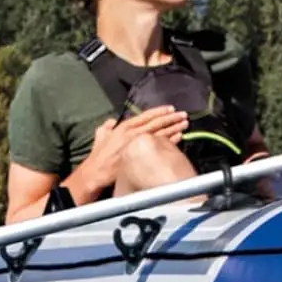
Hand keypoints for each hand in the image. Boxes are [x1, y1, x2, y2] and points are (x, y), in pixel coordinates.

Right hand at [68, 107, 189, 201]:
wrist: (97, 172)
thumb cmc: (99, 155)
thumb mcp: (100, 137)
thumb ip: (105, 128)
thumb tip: (109, 121)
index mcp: (124, 127)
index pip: (146, 116)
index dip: (159, 112)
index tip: (171, 108)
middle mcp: (133, 134)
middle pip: (157, 124)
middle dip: (171, 118)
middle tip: (183, 114)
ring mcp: (140, 145)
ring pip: (161, 134)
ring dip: (175, 128)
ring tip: (185, 124)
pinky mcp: (144, 156)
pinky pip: (161, 147)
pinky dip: (172, 141)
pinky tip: (180, 137)